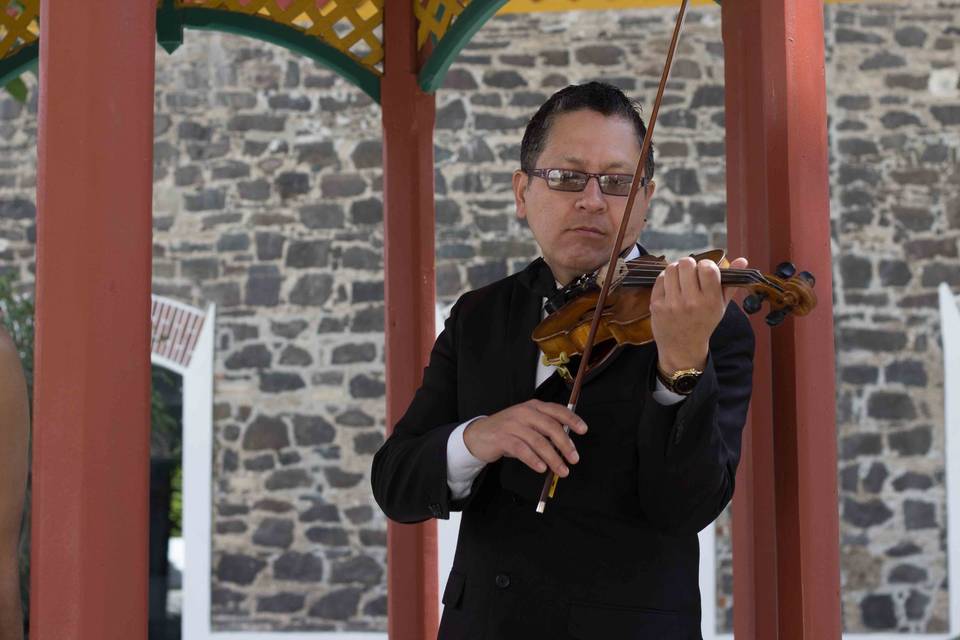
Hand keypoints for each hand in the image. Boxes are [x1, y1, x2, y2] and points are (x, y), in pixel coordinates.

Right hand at [463, 400, 587, 477]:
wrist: (479, 435)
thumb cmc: (507, 431)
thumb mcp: (527, 424)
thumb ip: (545, 430)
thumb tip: (566, 445)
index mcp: (533, 407)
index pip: (556, 410)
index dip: (572, 419)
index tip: (583, 430)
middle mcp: (524, 412)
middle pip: (550, 426)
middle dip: (565, 444)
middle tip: (574, 458)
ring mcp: (513, 424)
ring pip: (538, 440)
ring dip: (552, 457)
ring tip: (561, 469)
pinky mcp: (503, 438)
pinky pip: (522, 449)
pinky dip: (533, 460)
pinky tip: (541, 468)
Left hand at [650, 256, 748, 372]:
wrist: (682, 348)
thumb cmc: (704, 323)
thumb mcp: (721, 306)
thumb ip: (731, 282)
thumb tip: (742, 260)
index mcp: (710, 301)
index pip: (708, 268)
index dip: (706, 264)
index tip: (705, 270)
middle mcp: (691, 302)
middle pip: (687, 263)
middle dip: (690, 265)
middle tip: (691, 273)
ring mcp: (672, 304)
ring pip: (671, 268)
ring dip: (676, 269)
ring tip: (681, 278)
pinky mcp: (657, 305)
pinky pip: (660, 279)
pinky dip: (665, 279)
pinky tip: (671, 287)